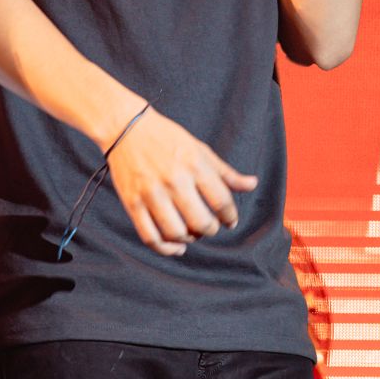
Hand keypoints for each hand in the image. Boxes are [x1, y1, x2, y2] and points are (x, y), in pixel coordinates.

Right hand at [105, 106, 257, 255]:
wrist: (127, 129)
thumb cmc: (169, 139)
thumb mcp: (201, 151)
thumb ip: (226, 173)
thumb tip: (252, 185)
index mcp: (195, 166)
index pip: (221, 201)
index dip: (230, 216)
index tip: (230, 221)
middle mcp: (174, 181)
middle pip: (200, 221)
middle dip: (210, 229)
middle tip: (211, 227)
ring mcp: (151, 194)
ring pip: (176, 233)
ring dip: (190, 239)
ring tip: (193, 234)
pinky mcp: (132, 204)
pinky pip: (150, 236)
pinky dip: (166, 249)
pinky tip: (177, 247)